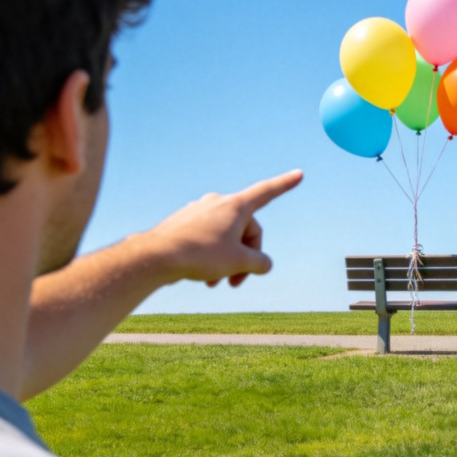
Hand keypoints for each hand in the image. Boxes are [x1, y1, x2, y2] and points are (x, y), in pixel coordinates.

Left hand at [148, 170, 302, 287]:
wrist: (156, 256)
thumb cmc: (200, 256)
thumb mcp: (238, 262)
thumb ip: (260, 263)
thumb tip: (263, 264)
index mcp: (235, 206)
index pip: (267, 192)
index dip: (285, 184)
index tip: (299, 173)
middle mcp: (218, 202)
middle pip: (245, 230)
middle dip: (245, 257)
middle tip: (236, 282)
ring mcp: (199, 210)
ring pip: (225, 237)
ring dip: (227, 261)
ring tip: (216, 283)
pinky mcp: (184, 222)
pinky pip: (207, 238)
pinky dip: (210, 256)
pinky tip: (202, 276)